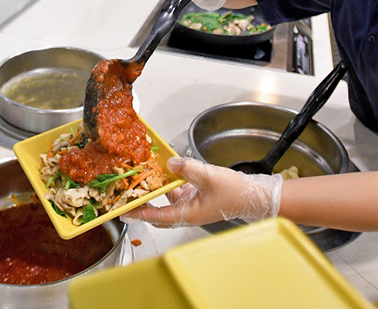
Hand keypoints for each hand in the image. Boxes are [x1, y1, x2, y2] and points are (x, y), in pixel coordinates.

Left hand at [124, 156, 282, 227]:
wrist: (254, 196)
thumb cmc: (235, 193)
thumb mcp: (209, 177)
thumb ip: (188, 168)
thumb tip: (170, 162)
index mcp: (188, 215)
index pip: (157, 216)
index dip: (139, 212)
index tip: (123, 210)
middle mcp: (187, 212)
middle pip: (158, 210)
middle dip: (143, 201)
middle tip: (127, 193)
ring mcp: (191, 204)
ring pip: (167, 198)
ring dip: (156, 188)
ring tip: (142, 175)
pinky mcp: (196, 196)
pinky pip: (178, 189)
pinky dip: (170, 181)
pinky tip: (167, 168)